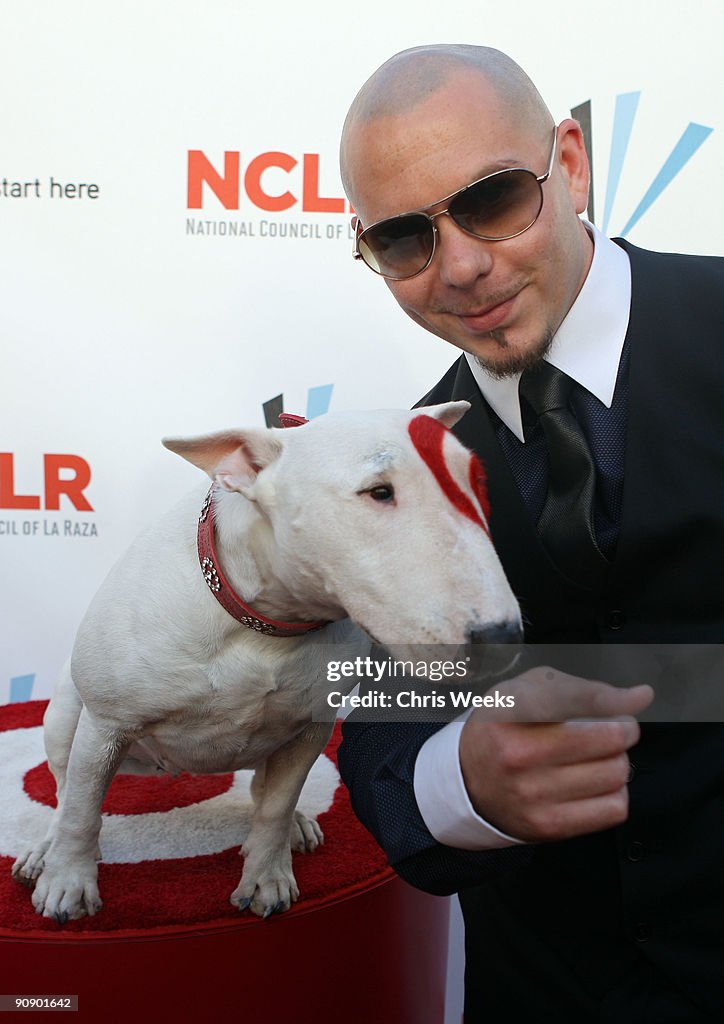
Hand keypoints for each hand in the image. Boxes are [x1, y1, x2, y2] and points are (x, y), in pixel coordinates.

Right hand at [459, 666, 653, 841]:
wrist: (467, 781)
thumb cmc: (503, 728)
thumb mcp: (525, 690)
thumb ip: (580, 688)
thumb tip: (638, 697)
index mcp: (511, 710)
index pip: (581, 699)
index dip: (618, 699)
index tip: (637, 697)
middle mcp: (520, 753)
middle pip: (609, 738)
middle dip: (622, 729)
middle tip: (614, 728)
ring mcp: (533, 793)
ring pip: (616, 773)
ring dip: (618, 760)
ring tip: (600, 756)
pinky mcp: (548, 825)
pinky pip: (614, 808)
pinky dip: (614, 792)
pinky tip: (595, 783)